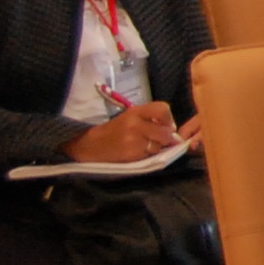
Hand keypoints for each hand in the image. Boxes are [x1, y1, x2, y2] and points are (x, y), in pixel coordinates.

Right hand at [64, 100, 182, 165]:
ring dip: (157, 147)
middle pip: (166, 132)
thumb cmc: (114, 130)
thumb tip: (173, 129)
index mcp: (135, 112)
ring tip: (144, 145)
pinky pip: (150, 155)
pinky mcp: (131, 155)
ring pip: (159, 145)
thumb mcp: (130, 117)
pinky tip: (138, 152)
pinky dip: (148, 155)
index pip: (162, 109)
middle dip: (166, 137)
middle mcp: (135, 124)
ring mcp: (133, 140)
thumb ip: (150, 119)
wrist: (90, 145)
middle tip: (158, 138)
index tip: (165, 124)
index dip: (168, 118)